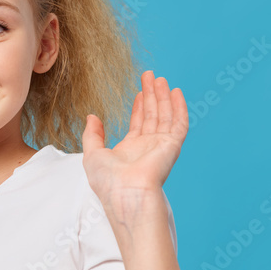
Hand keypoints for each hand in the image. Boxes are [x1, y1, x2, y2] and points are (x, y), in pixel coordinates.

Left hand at [81, 70, 187, 218]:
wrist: (126, 193)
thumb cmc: (108, 181)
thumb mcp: (92, 154)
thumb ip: (92, 134)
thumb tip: (92, 117)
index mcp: (130, 150)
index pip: (138, 123)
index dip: (139, 106)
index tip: (139, 90)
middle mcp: (147, 147)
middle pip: (152, 115)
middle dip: (151, 95)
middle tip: (150, 75)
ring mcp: (161, 146)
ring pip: (165, 115)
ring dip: (163, 97)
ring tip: (160, 79)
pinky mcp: (172, 146)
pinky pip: (179, 123)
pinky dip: (179, 107)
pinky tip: (175, 92)